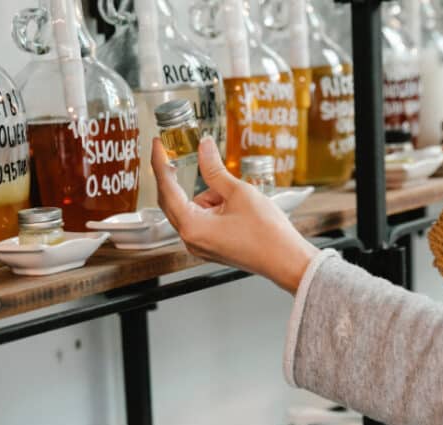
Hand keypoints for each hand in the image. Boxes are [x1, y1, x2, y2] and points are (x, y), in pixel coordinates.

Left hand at [152, 136, 318, 293]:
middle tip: (177, 153)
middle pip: (174, 201)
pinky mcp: (211, 247)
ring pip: (193, 209)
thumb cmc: (266, 233)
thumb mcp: (239, 192)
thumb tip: (203, 147)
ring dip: (207, 195)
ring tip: (236, 197)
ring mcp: (200, 246)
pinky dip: (214, 207)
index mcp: (192, 227)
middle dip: (180, 178)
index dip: (160, 163)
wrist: (286, 260)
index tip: (156, 144)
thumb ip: (215, 169)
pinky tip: (236, 206)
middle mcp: (190, 240)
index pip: (167, 189)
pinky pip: (204, 220)